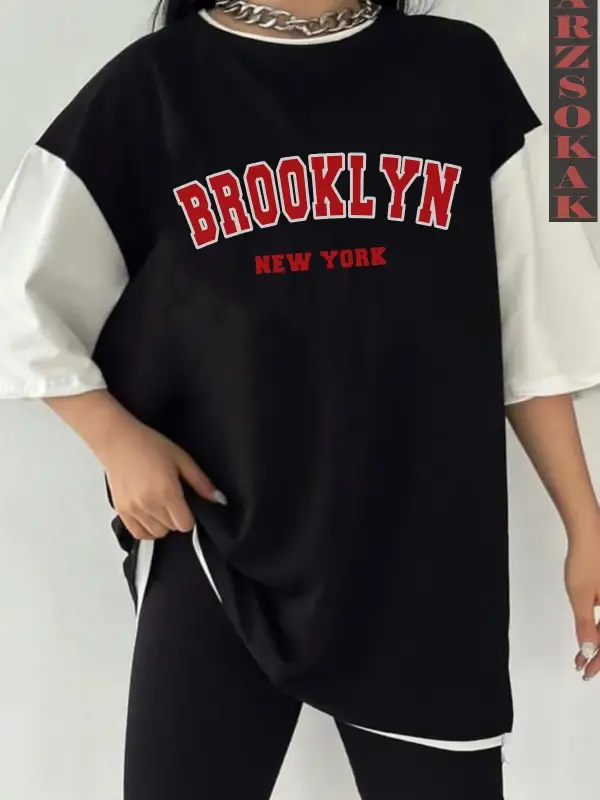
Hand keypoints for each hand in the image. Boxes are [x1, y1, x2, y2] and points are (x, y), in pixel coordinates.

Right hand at [101, 414, 225, 541]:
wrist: (118, 441)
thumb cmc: (151, 445)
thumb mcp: (182, 459)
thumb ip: (201, 482)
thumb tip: (219, 500)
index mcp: (167, 492)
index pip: (185, 524)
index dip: (190, 516)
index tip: (187, 503)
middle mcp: (150, 505)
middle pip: (172, 528)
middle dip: (176, 517)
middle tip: (173, 500)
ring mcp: (133, 509)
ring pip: (157, 533)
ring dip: (162, 523)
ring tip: (160, 505)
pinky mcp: (121, 511)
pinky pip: (139, 533)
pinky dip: (147, 529)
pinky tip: (149, 514)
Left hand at [565, 527, 599, 679]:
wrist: (590, 532)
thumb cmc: (587, 558)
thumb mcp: (581, 596)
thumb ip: (585, 625)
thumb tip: (588, 650)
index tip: (586, 671)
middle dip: (599, 655)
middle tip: (582, 667)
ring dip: (599, 643)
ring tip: (582, 656)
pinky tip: (590, 635)